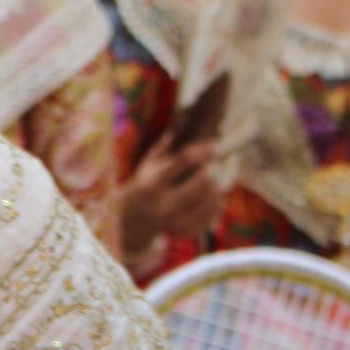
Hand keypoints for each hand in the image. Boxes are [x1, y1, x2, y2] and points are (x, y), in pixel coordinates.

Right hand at [120, 130, 219, 259]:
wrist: (133, 224)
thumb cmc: (143, 186)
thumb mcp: (147, 165)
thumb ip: (166, 144)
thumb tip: (182, 117)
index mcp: (152, 185)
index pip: (181, 163)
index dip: (200, 151)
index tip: (213, 145)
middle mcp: (165, 206)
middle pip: (203, 181)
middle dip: (207, 172)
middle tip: (204, 169)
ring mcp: (178, 222)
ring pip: (213, 197)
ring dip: (213, 187)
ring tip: (202, 184)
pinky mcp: (189, 232)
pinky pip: (216, 212)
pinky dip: (215, 202)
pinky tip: (205, 199)